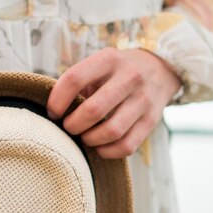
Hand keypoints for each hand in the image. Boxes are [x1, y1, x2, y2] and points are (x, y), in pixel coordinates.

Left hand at [46, 47, 183, 158]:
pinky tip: (100, 147)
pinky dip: (108, 152)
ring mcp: (143, 100)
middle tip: (68, 127)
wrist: (160, 69)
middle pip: (93, 110)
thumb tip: (52, 112)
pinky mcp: (151, 121)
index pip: (74, 79)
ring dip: (90, 140)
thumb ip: (77, 83)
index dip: (57, 100)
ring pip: (111, 131)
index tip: (53, 112)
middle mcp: (129, 77)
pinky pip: (127, 146)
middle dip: (73, 125)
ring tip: (84, 137)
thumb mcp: (99, 65)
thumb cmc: (116, 72)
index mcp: (109, 59)